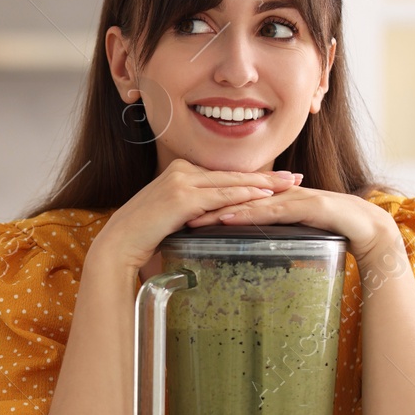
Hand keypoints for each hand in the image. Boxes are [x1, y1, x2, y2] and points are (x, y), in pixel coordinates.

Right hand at [88, 158, 301, 272]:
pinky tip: (266, 198)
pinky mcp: (183, 197)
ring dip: (264, 184)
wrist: (119, 243)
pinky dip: (245, 196)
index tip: (275, 181)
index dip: (251, 177)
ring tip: (289, 185)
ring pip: (232, 182)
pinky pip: (221, 197)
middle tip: (294, 177)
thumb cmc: (143, 237)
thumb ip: (194, 213)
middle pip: (232, 174)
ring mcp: (182, 182)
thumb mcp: (172, 218)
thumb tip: (215, 221)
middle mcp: (181, 171)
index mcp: (179, 172)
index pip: (223, 175)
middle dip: (266, 177)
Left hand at [190, 179, 397, 262]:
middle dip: (206, 203)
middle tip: (176, 214)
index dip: (208, 203)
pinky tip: (229, 218)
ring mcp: (294, 197)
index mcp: (275, 198)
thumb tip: (248, 250)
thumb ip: (271, 235)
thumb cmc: (331, 232)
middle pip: (237, 195)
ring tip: (193, 217)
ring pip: (251, 200)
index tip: (180, 213)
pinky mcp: (308, 206)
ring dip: (220, 207)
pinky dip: (250, 214)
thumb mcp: (292, 233)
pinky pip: (273, 210)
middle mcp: (281, 193)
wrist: (370, 230)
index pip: (236, 197)